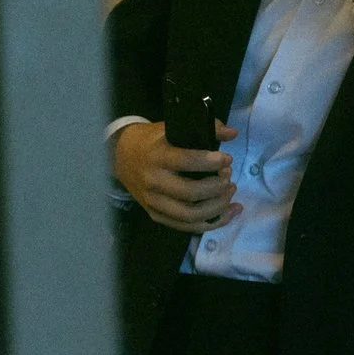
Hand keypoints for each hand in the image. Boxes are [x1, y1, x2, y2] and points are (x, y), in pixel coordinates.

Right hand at [113, 118, 241, 234]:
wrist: (121, 156)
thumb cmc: (152, 141)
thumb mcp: (172, 128)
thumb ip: (205, 128)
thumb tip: (232, 134)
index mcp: (157, 156)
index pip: (185, 161)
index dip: (210, 162)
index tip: (227, 159)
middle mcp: (153, 181)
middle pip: (190, 193)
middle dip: (216, 187)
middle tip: (229, 177)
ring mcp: (153, 202)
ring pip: (190, 215)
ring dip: (217, 207)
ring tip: (230, 193)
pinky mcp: (155, 215)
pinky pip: (186, 226)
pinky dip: (211, 223)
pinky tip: (228, 213)